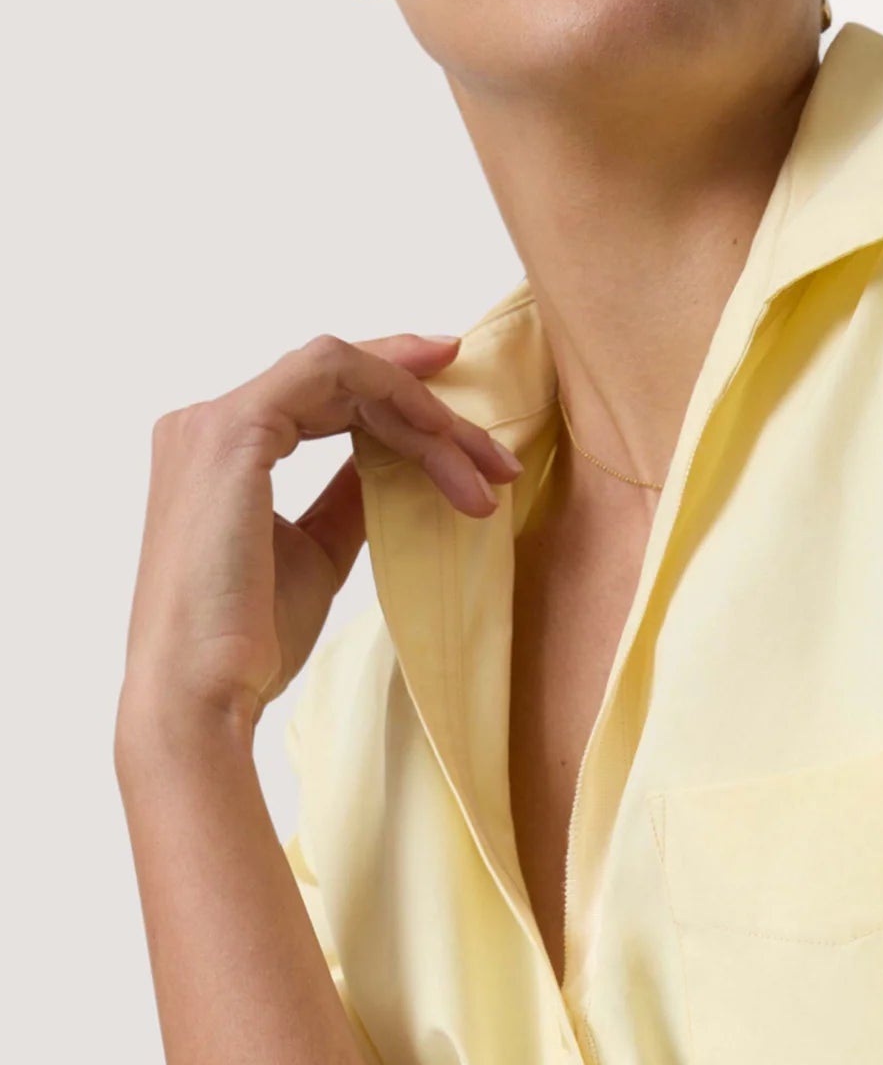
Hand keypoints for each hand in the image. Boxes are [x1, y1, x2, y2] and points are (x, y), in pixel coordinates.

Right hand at [116, 330, 522, 754]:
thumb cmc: (249, 640)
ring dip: (425, 413)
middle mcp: (206, 423)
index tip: (466, 426)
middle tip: (497, 460)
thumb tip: (389, 465)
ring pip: (342, 372)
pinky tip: (443, 442)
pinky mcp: (234, 431)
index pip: (319, 395)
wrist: (203, 692)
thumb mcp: (316, 554)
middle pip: (338, 378)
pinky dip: (396, 395)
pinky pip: (330, 373)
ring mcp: (214, 421)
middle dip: (428, 409)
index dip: (397, 393)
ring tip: (486, 470)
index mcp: (218, 451)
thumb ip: (347, 499)